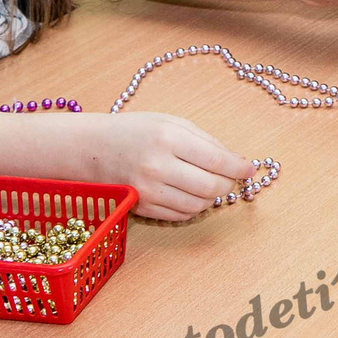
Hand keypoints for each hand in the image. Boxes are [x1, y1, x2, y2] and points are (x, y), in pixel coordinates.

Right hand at [93, 113, 259, 220]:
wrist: (88, 149)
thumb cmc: (133, 131)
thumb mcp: (171, 123)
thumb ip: (205, 141)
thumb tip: (236, 162)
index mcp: (169, 139)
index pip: (218, 161)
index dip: (240, 168)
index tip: (249, 169)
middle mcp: (158, 167)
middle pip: (212, 187)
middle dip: (228, 185)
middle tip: (231, 178)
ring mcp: (148, 191)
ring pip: (198, 205)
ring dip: (211, 198)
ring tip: (209, 184)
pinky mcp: (141, 208)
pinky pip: (180, 215)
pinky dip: (193, 207)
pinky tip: (192, 194)